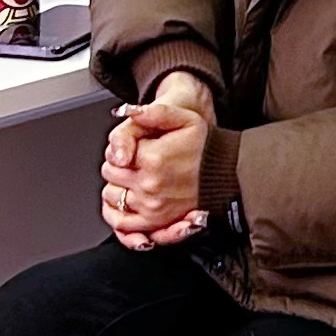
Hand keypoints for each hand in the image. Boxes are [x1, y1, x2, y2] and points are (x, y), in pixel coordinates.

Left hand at [102, 75, 211, 248]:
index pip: (113, 153)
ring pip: (111, 196)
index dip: (122, 148)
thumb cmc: (204, 146)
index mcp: (152, 158)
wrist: (225, 173)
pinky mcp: (154, 222)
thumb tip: (130, 113)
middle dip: (117, 166)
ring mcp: (150, 207)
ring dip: (116, 186)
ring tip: (132, 178)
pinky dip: (115, 213)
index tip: (137, 146)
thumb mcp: (183, 117)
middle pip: (110, 174)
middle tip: (134, 161)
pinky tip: (123, 201)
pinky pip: (121, 222)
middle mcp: (149, 185)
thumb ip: (153, 112)